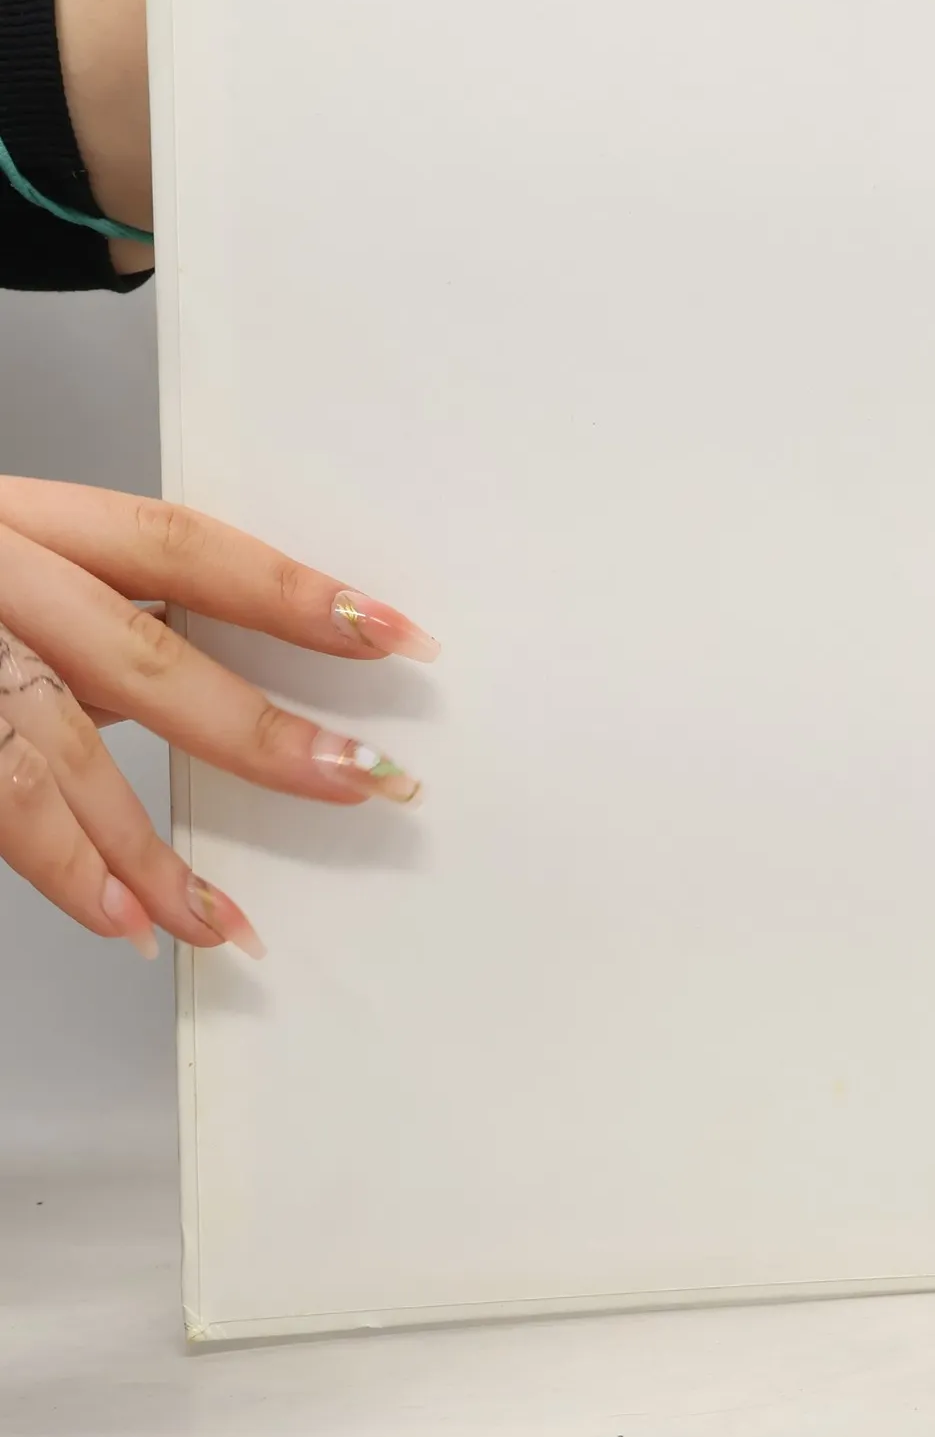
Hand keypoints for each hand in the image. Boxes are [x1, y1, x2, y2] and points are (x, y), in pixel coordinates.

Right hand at [0, 478, 437, 957]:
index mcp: (24, 516)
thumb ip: (89, 609)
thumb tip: (220, 674)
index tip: (393, 634)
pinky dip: (60, 867)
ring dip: (156, 847)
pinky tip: (124, 920)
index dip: (294, 592)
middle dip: (262, 731)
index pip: (188, 548)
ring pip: (63, 752)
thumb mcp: (6, 558)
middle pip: (147, 655)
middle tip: (365, 782)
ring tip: (232, 917)